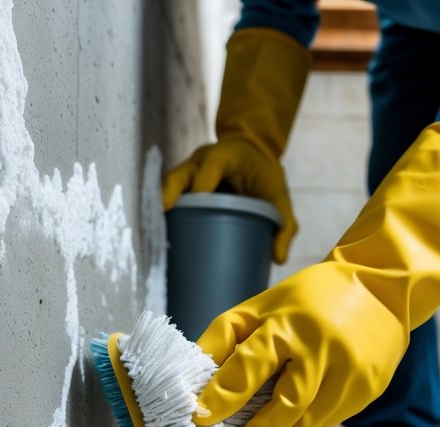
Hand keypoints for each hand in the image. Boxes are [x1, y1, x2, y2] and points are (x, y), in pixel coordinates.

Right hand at [162, 138, 298, 263]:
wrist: (253, 154)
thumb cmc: (265, 176)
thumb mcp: (279, 197)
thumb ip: (284, 225)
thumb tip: (278, 260)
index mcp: (224, 156)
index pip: (209, 167)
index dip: (201, 186)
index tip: (198, 204)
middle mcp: (200, 161)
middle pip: (177, 176)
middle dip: (168, 195)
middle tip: (163, 220)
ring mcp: (187, 171)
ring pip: (167, 186)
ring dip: (161, 208)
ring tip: (156, 234)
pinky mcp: (182, 184)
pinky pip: (168, 195)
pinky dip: (164, 212)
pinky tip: (161, 236)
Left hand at [193, 264, 408, 426]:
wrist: (383, 286)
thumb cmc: (311, 297)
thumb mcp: (263, 304)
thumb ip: (226, 336)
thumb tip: (192, 375)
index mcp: (292, 322)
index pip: (255, 361)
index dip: (226, 393)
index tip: (199, 419)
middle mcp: (325, 349)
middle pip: (290, 404)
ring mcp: (352, 374)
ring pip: (310, 424)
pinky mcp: (368, 390)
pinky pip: (326, 423)